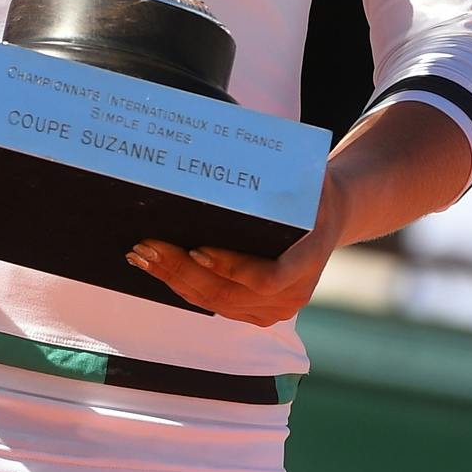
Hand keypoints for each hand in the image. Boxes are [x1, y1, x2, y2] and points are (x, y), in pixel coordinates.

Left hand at [129, 178, 348, 326]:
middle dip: (181, 270)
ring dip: (174, 280)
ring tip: (141, 257)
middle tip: (147, 247)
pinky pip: (215, 304)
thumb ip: (275, 179)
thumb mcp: (304, 177)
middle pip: (228, 293)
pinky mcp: (257, 312)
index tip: (198, 250)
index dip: (231, 268)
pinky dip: (184, 287)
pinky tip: (157, 268)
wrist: (330, 217)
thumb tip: (224, 159)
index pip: (267, 277)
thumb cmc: (310, 190)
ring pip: (215, 302)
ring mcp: (275, 309)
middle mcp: (293, 294)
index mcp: (308, 259)